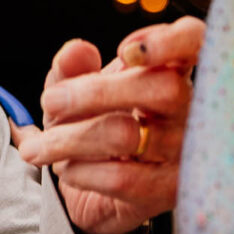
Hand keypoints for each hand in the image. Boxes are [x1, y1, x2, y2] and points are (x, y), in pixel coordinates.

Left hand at [12, 17, 204, 233]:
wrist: (95, 193)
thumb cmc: (92, 129)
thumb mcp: (73, 94)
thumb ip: (71, 68)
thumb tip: (75, 51)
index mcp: (170, 71)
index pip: (194, 43)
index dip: (172, 40)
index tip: (124, 50)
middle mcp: (190, 110)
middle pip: (163, 89)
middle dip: (95, 93)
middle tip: (50, 101)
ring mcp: (184, 153)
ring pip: (127, 135)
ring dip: (69, 139)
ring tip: (39, 147)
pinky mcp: (167, 191)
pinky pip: (121, 178)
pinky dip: (80, 171)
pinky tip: (66, 169)